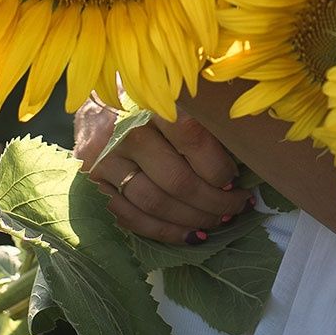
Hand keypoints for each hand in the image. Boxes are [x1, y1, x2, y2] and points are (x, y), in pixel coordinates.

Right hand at [73, 96, 247, 244]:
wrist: (96, 107)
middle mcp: (124, 133)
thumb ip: (203, 123)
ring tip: (218, 221)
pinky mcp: (93, 186)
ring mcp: (104, 162)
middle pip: (177, 180)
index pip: (193, 140)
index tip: (236, 179)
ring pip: (156, 204)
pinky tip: (191, 234)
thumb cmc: (149, 103)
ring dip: (193, 220)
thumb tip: (242, 159)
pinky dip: (166, 232)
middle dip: (214, 201)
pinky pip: (132, 219)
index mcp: (150, 104)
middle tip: (236, 205)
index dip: (219, 167)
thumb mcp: (176, 99)